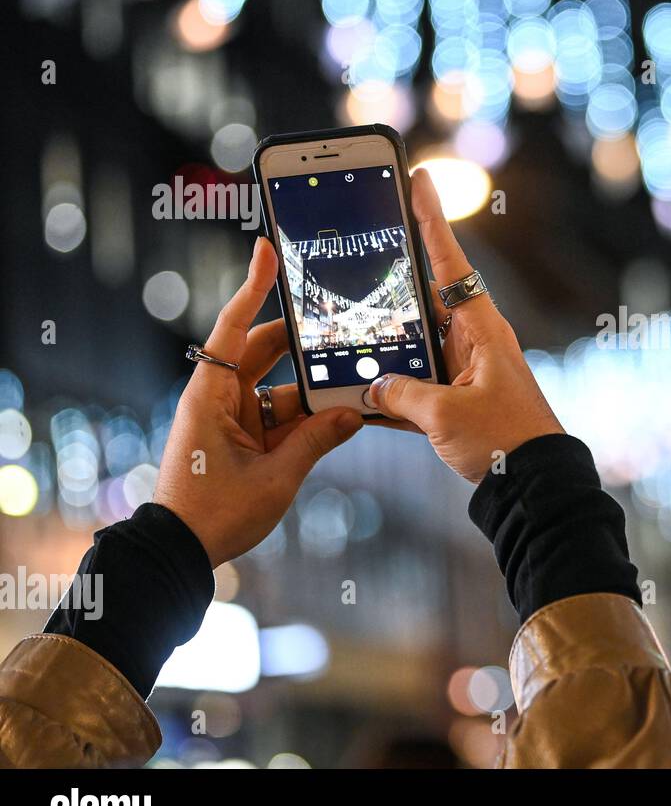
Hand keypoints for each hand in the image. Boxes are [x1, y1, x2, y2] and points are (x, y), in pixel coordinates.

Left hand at [153, 238, 363, 566]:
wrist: (180, 554)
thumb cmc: (214, 514)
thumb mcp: (276, 477)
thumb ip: (318, 440)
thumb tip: (353, 412)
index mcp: (211, 395)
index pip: (234, 328)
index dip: (253, 288)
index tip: (267, 251)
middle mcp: (219, 399)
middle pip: (263, 352)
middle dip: (302, 340)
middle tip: (338, 320)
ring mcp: (231, 420)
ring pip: (279, 388)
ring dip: (313, 388)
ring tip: (355, 379)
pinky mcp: (243, 441)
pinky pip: (281, 417)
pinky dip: (309, 417)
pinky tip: (344, 415)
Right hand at [366, 168, 563, 482]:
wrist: (533, 487)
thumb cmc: (505, 442)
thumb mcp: (445, 415)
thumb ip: (401, 394)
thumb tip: (372, 386)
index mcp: (481, 328)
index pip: (448, 262)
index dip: (430, 220)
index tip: (419, 178)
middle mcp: (474, 340)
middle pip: (425, 295)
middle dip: (394, 273)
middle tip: (365, 239)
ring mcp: (466, 369)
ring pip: (415, 341)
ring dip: (385, 339)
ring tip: (346, 320)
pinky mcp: (458, 400)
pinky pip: (416, 382)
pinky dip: (391, 387)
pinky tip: (359, 393)